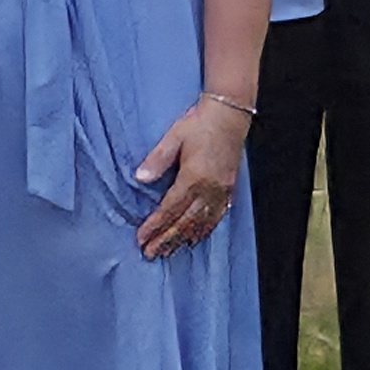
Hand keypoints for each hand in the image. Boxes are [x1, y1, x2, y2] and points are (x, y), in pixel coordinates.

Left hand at [131, 100, 251, 260]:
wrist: (229, 115)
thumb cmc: (199, 123)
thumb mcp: (174, 136)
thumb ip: (157, 159)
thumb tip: (139, 178)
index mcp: (194, 176)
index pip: (170, 208)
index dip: (155, 225)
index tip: (142, 238)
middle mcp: (210, 188)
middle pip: (185, 222)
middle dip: (167, 239)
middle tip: (151, 253)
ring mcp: (222, 191)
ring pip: (201, 223)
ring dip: (183, 240)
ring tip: (168, 252)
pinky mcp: (229, 190)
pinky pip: (216, 217)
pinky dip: (204, 231)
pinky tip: (194, 239)